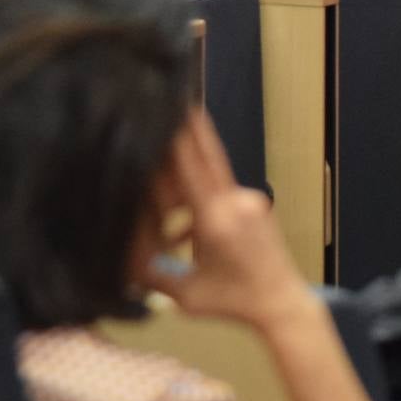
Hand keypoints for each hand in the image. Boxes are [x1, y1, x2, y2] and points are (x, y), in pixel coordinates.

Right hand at [143, 109, 314, 333]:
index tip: (172, 108)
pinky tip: (183, 229)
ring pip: (213, 177)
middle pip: (209, 154)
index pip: (192, 167)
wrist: (282, 303)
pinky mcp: (255, 207)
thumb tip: (118, 264)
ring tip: (170, 175)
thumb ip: (152, 276)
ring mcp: (249, 201)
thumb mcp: (186, 296)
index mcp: (215, 218)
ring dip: (192, 171)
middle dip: (193, 126)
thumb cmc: (233, 303)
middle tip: (181, 98)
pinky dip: (202, 199)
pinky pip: (222, 193)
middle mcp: (234, 202)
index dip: (180, 137)